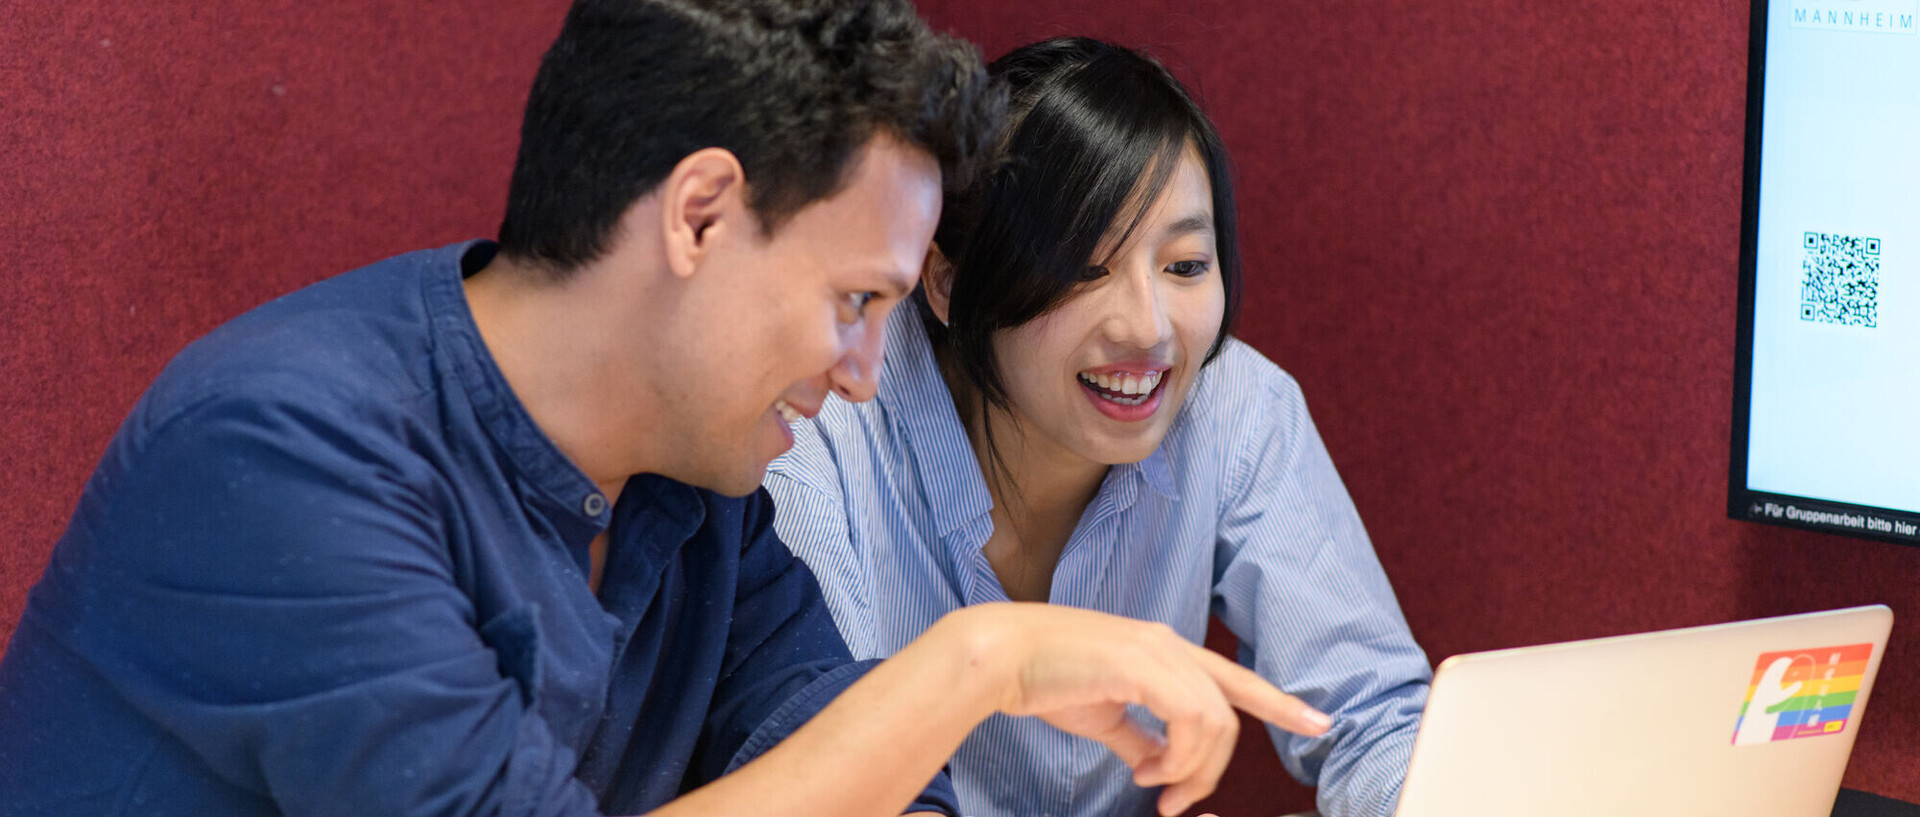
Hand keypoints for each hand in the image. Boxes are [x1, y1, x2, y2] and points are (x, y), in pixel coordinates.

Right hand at [944, 604, 1331, 815]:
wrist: (1000, 657)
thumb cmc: (1044, 681)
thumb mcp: (1102, 716)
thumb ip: (1136, 737)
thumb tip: (1155, 764)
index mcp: (1163, 651)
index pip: (1235, 678)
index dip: (1279, 702)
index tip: (1318, 722)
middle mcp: (1169, 644)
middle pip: (1228, 713)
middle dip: (1212, 769)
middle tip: (1174, 802)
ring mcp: (1157, 650)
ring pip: (1213, 720)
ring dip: (1191, 768)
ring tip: (1154, 786)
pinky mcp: (1141, 663)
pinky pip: (1188, 720)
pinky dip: (1176, 757)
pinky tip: (1146, 771)